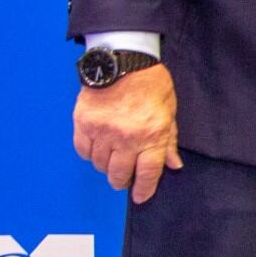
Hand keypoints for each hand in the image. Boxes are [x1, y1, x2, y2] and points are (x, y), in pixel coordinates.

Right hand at [73, 66, 180, 204]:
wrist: (123, 59)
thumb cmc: (150, 83)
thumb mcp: (169, 110)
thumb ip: (169, 139)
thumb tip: (172, 165)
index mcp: (152, 135)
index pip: (148, 172)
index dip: (144, 189)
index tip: (140, 197)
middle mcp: (127, 137)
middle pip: (120, 173)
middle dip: (122, 181)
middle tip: (123, 180)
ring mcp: (103, 131)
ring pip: (100, 164)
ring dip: (105, 167)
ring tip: (111, 161)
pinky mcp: (84, 123)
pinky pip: (83, 150)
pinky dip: (89, 154)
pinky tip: (96, 149)